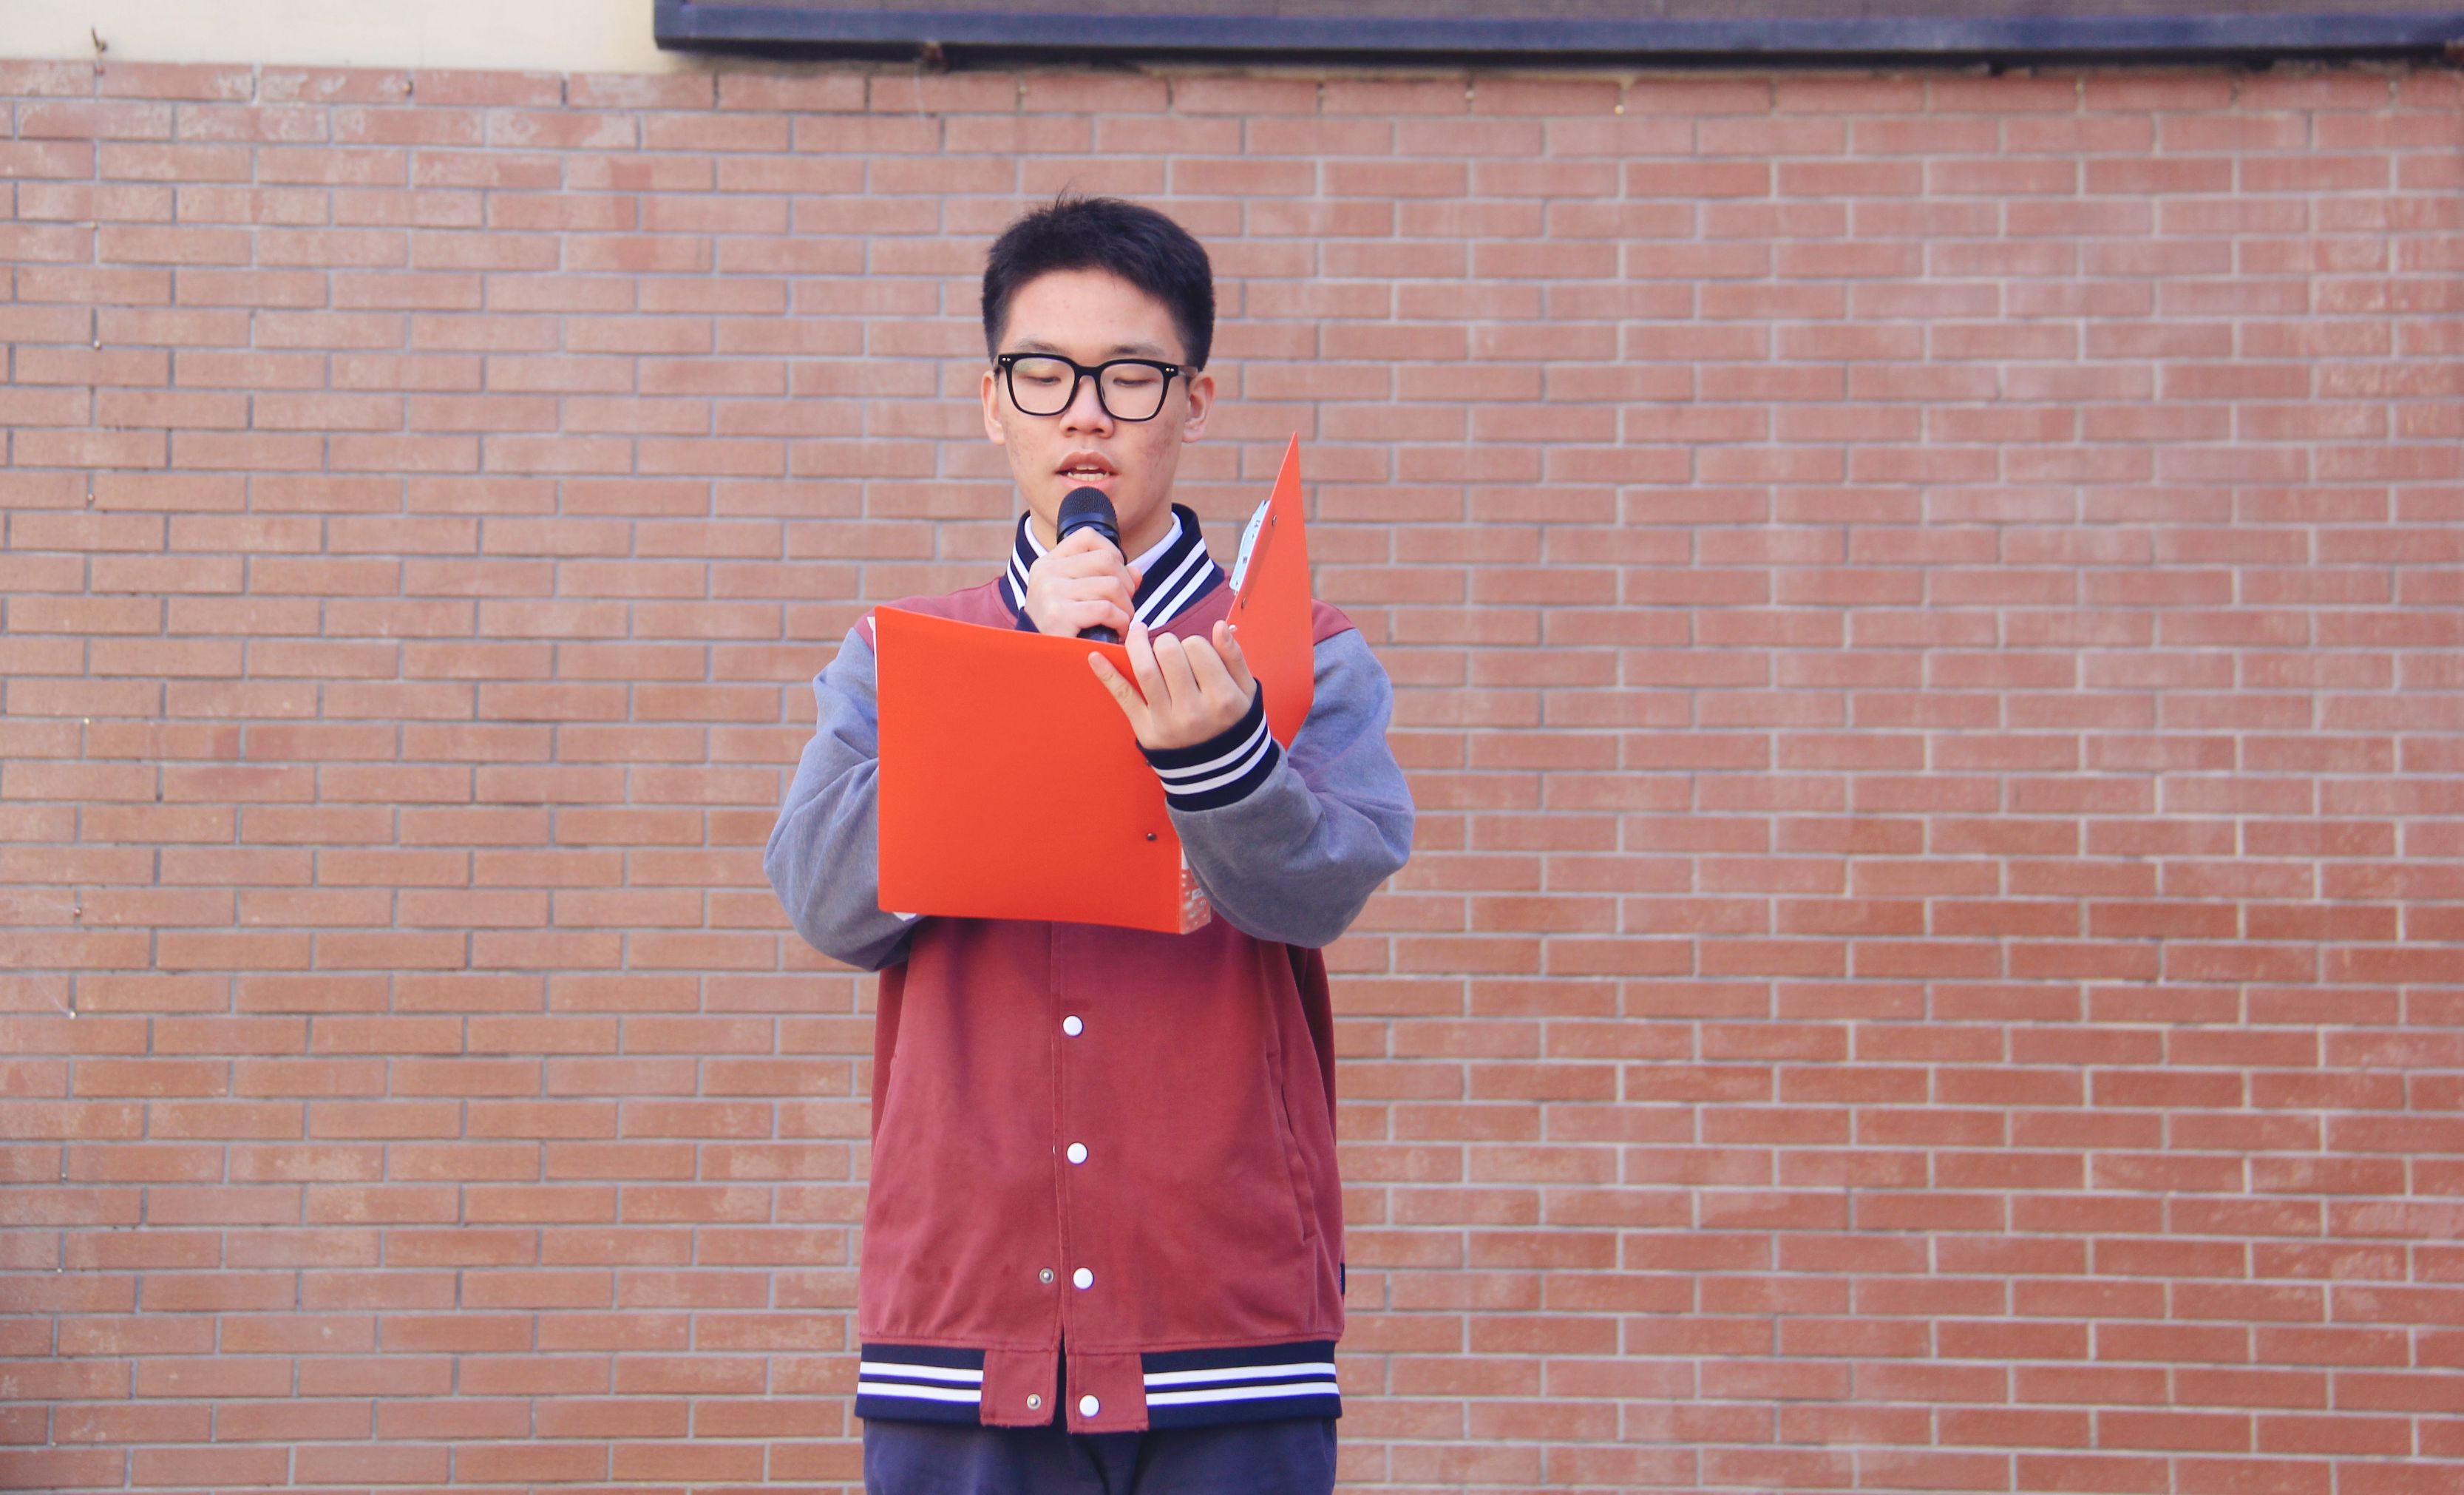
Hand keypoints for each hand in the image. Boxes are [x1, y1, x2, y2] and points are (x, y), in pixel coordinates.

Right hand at [1023, 528, 1141, 637]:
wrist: (1039, 660)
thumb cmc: (1062, 628)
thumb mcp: (1078, 596)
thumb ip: (1106, 578)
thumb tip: (1136, 572)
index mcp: (1048, 562)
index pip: (1088, 537)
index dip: (1113, 553)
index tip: (1116, 577)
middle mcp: (1046, 572)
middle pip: (1106, 560)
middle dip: (1127, 585)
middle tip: (1125, 606)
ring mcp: (1050, 592)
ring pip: (1112, 585)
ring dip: (1127, 607)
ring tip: (1122, 621)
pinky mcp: (1059, 614)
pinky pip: (1107, 609)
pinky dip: (1122, 622)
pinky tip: (1118, 631)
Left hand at [1089, 620, 1257, 751]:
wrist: (1218, 770)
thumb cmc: (1232, 721)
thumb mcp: (1246, 691)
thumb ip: (1234, 657)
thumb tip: (1218, 626)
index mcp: (1223, 697)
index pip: (1197, 647)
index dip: (1194, 643)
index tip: (1195, 654)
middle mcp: (1194, 710)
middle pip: (1169, 653)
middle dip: (1167, 642)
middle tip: (1170, 649)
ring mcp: (1166, 721)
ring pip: (1145, 669)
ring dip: (1137, 644)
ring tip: (1138, 633)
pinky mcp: (1145, 729)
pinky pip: (1124, 697)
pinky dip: (1107, 675)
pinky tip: (1094, 656)